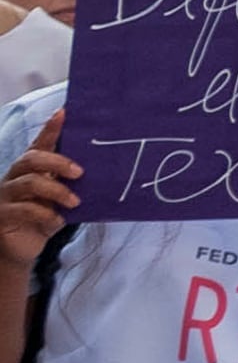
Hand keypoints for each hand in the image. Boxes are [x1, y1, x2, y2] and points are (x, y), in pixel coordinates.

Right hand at [0, 125, 73, 275]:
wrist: (20, 249)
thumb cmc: (44, 218)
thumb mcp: (60, 198)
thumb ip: (71, 182)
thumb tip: (103, 168)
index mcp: (30, 168)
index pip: (40, 143)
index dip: (51, 128)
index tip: (65, 112)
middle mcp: (15, 177)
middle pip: (31, 158)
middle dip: (57, 162)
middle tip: (79, 172)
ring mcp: (5, 195)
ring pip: (29, 183)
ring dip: (56, 191)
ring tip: (75, 202)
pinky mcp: (2, 215)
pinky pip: (24, 209)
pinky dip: (45, 214)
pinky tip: (59, 220)